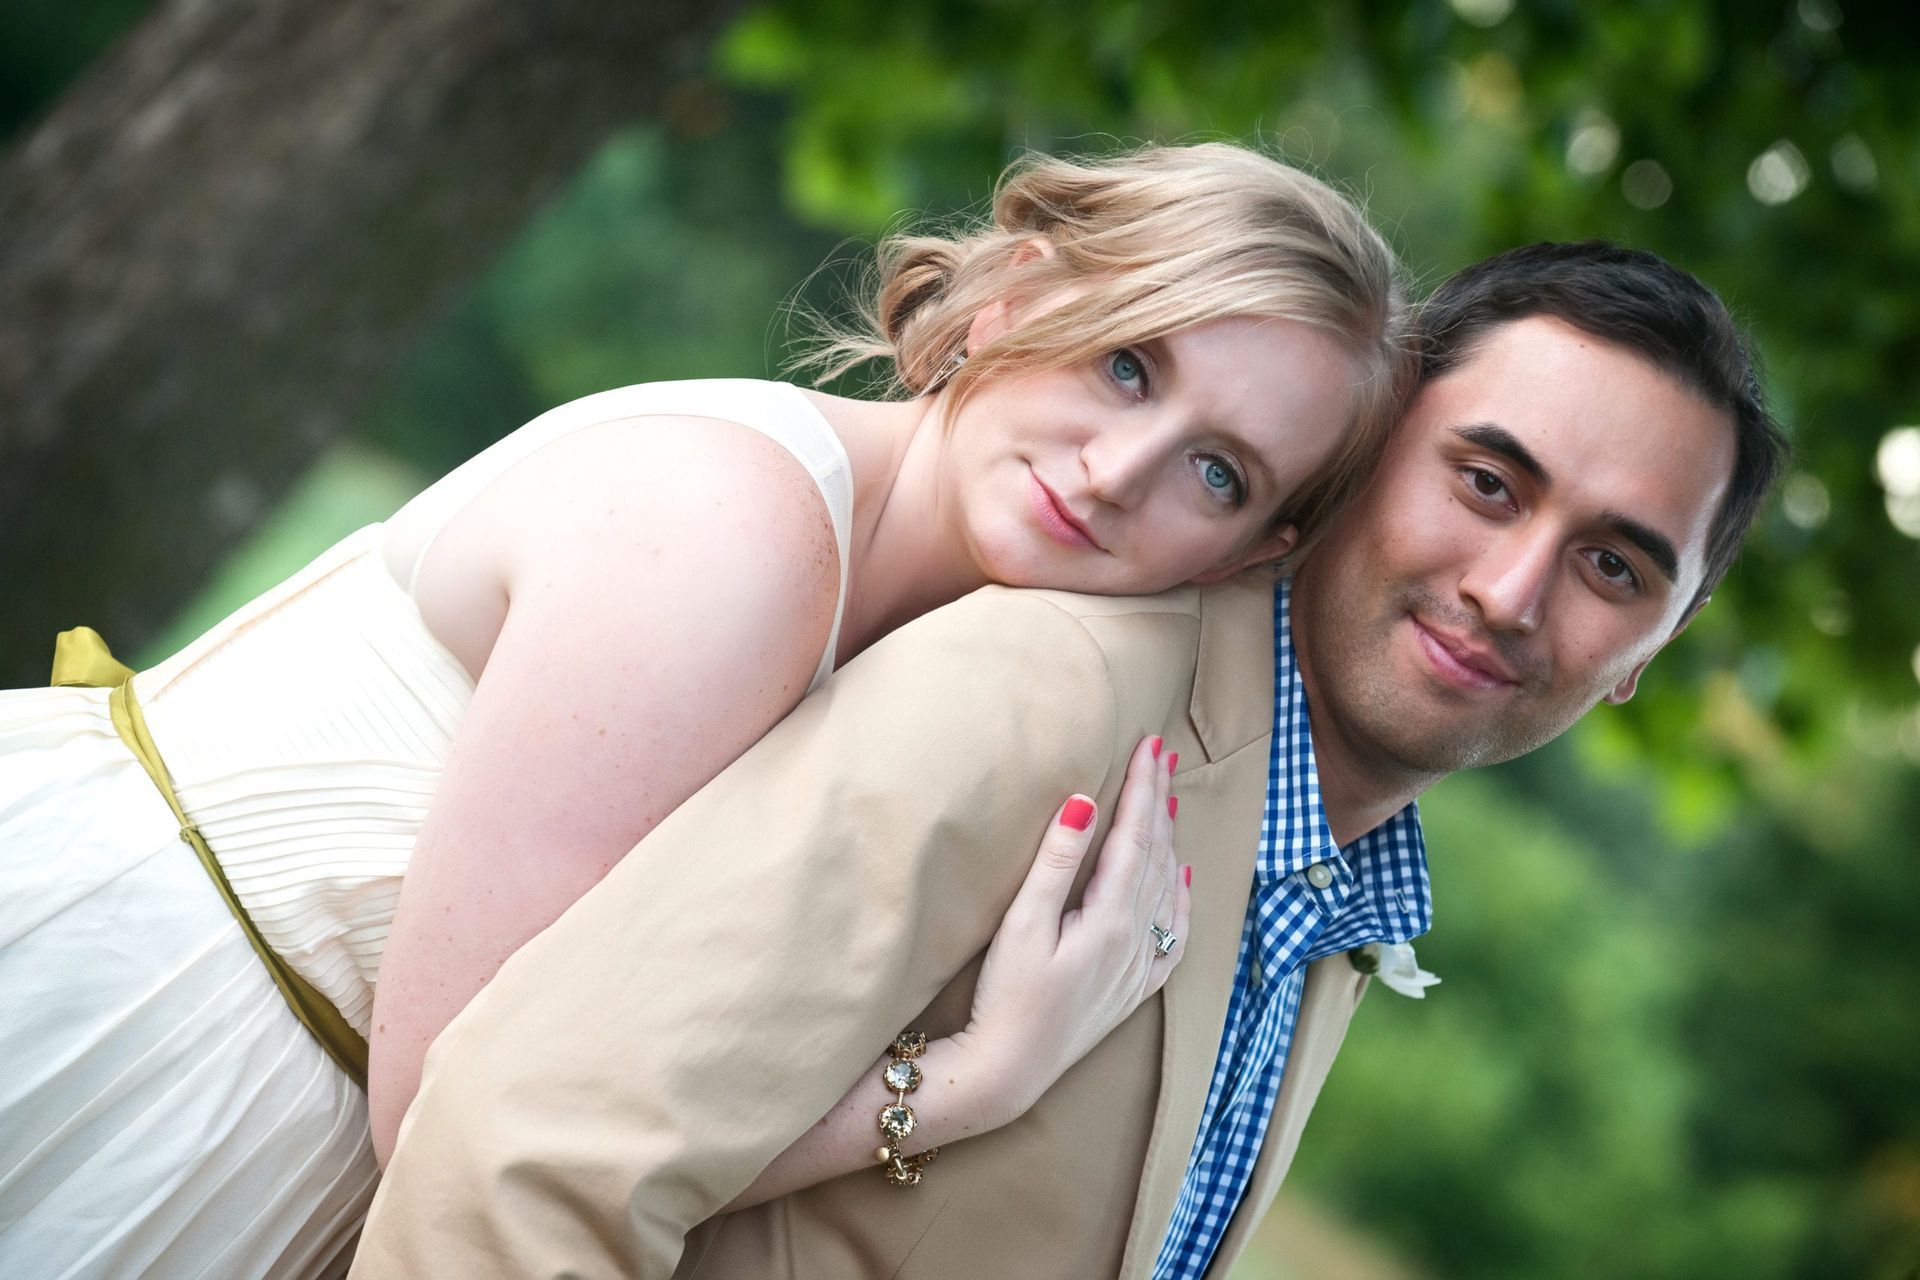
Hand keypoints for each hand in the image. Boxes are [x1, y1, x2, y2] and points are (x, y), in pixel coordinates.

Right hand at [952, 734, 1190, 1125]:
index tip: (1149, 745)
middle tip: (1163, 755)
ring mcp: (1139, 966)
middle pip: (1155, 854)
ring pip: (1167, 887)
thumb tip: (1085, 800)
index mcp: (1110, 918)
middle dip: (1159, 802)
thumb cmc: (1005, 997)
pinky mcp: (1133, 988)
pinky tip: (1181, 878)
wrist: (1008, 1070)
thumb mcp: (1022, 923)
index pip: (1133, 835)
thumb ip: (1056, 861)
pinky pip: (1174, 933)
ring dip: (1169, 840)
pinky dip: (1181, 898)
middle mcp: (1136, 940)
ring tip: (1170, 801)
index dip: (1141, 787)